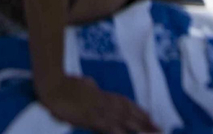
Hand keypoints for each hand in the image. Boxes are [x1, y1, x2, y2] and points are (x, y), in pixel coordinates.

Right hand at [36, 74, 157, 133]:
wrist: (52, 86)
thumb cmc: (64, 84)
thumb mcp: (81, 83)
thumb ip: (90, 86)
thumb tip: (92, 84)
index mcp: (103, 95)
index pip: (125, 103)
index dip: (138, 111)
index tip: (150, 117)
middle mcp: (105, 102)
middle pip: (129, 113)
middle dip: (145, 122)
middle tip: (160, 129)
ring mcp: (100, 110)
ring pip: (125, 120)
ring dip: (140, 127)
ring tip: (153, 132)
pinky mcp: (92, 118)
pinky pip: (111, 128)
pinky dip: (120, 132)